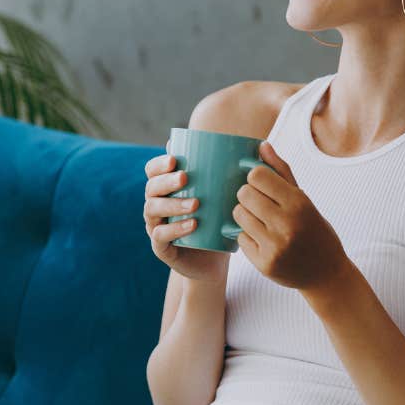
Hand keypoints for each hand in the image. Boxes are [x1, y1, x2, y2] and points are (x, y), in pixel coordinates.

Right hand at [143, 148, 229, 283]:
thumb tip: (253, 144)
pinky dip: (175, 229)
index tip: (176, 159)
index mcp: (166, 188)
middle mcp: (156, 204)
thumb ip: (228, 174)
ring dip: (172, 204)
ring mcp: (156, 226)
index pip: (152, 170)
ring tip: (195, 204)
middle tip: (185, 177)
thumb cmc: (218, 221)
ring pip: (152, 209)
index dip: (159, 163)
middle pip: (151, 187)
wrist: (213, 260)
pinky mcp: (161, 247)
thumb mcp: (222, 197)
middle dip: (166, 180)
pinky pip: (160, 235)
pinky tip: (192, 224)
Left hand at [232, 141, 352, 297]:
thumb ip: (281, 171)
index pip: (257, 175)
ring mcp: (275, 246)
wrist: (326, 273)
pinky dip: (248, 236)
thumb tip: (261, 145)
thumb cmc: (314, 229)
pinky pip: (240, 238)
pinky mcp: (264, 264)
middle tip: (259, 203)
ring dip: (245, 215)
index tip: (262, 185)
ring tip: (261, 221)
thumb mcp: (304, 199)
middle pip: (244, 194)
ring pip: (238, 215)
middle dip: (247, 195)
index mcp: (299, 203)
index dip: (255, 177)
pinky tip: (263, 240)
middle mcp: (287, 224)